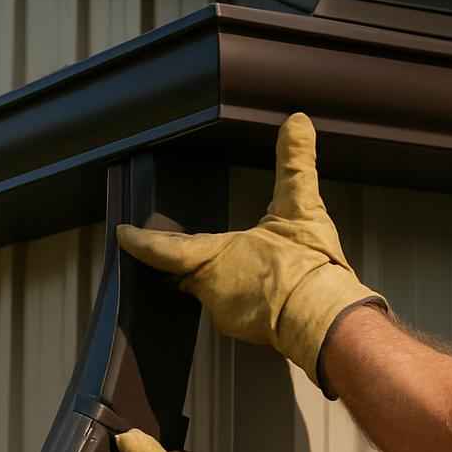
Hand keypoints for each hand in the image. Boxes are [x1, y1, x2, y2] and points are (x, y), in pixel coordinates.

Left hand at [116, 112, 385, 391]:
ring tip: (235, 265)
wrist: (329, 320)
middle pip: (187, 272)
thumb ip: (295, 163)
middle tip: (177, 247)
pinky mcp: (249, 332)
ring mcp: (229, 316)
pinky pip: (236, 311)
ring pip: (212, 293)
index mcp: (215, 258)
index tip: (122, 234)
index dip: (142, 241)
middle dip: (184, 260)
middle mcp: (213, 291)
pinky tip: (262, 290)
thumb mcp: (303, 207)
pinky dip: (243, 298)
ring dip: (218, 279)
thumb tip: (297, 119)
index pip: (165, 248)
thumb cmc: (308, 266)